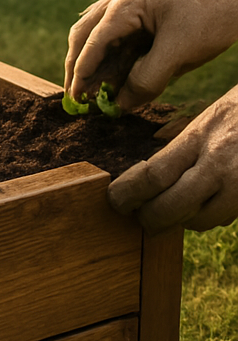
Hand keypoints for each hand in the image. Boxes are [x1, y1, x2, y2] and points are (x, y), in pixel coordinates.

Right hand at [64, 0, 237, 111]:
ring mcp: (129, 7)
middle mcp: (119, 2)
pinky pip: (116, 39)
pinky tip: (110, 78)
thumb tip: (121, 104)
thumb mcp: (179, 51)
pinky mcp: (142, 16)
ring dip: (92, 64)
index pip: (93, 41)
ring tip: (89, 92)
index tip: (75, 96)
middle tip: (74, 95)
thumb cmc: (210, 15)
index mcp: (124, 4)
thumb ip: (147, 78)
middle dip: (77, 66)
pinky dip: (109, 60)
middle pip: (84, 35)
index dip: (82, 71)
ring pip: (97, 37)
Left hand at [107, 84, 237, 233]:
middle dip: (151, 218)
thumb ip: (184, 145)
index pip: (154, 173)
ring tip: (169, 213)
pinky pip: (225, 218)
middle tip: (140, 220)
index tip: (115, 200)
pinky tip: (200, 207)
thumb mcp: (208, 119)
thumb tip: (152, 175)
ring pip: (200, 220)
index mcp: (199, 137)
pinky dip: (207, 218)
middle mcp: (219, 163)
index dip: (130, 192)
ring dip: (180, 222)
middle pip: (173, 205)